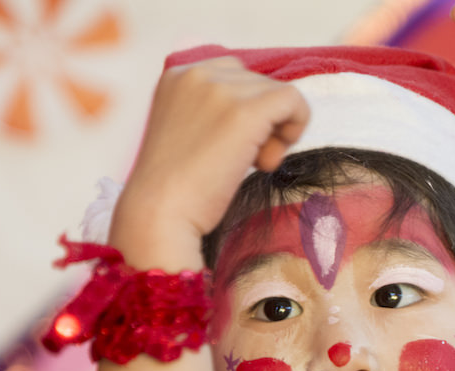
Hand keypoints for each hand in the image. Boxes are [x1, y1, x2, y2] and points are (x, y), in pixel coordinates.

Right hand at [111, 57, 309, 267]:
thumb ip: (214, 112)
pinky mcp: (245, 111)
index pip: (235, 75)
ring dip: (276, 133)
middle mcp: (197, 72)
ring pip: (279, 95)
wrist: (159, 213)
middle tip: (243, 161)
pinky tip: (271, 158)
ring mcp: (220, 89)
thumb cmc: (177, 188)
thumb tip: (267, 114)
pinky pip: (294, 100)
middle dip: (262, 123)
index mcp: (178, 75)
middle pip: (259, 84)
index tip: (231, 144)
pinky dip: (296, 126)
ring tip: (252, 164)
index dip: (246, 110)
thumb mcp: (188, 131)